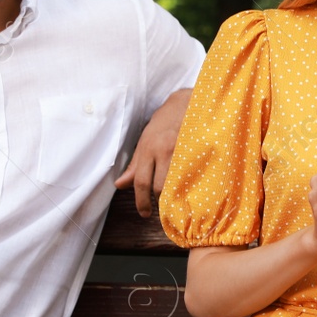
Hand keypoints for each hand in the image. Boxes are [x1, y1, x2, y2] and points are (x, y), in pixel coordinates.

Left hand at [116, 88, 191, 216]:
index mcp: (148, 149)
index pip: (141, 181)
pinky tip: (190, 189)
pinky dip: (190, 185)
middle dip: (159, 201)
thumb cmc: (163, 123)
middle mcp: (163, 150)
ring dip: (174, 195)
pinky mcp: (197, 149)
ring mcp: (182, 149)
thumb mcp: (145, 142)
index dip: (141, 201)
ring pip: (176, 182)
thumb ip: (135, 165)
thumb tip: (120, 185)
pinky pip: (192, 174)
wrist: (185, 102)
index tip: (144, 213)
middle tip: (161, 209)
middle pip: (159, 186)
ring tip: (175, 199)